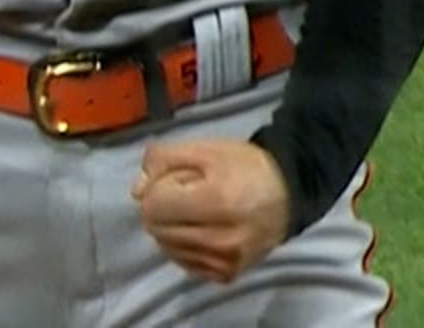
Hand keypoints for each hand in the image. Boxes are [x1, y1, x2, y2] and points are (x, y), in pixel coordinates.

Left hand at [129, 139, 291, 283]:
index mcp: (218, 202)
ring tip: (199, 211)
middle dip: (163, 208)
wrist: (287, 194)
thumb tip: (136, 192)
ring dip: (171, 227)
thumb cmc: (244, 167)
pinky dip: (184, 246)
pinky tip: (202, 229)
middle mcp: (222, 239)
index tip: (180, 178)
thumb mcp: (203, 148)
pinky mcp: (228, 275)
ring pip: (165, 248)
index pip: (154, 205)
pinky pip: (183, 263)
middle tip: (190, 194)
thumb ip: (161, 160)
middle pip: (156, 228)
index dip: (159, 186)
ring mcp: (226, 261)